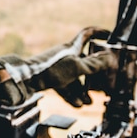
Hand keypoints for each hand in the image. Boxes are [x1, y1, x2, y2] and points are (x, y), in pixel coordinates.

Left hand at [0, 27, 116, 107]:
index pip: (87, 34)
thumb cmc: (50, 70)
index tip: (109, 35)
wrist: (26, 80)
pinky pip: (64, 86)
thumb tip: (110, 57)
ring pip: (74, 78)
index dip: (98, 33)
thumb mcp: (77, 67)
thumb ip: (94, 64)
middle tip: (101, 85)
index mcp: (72, 48)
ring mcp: (57, 67)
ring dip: (82, 90)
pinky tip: (77, 105)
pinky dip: (71, 94)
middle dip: (94, 75)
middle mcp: (65, 56)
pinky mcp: (50, 78)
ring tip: (89, 102)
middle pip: (84, 62)